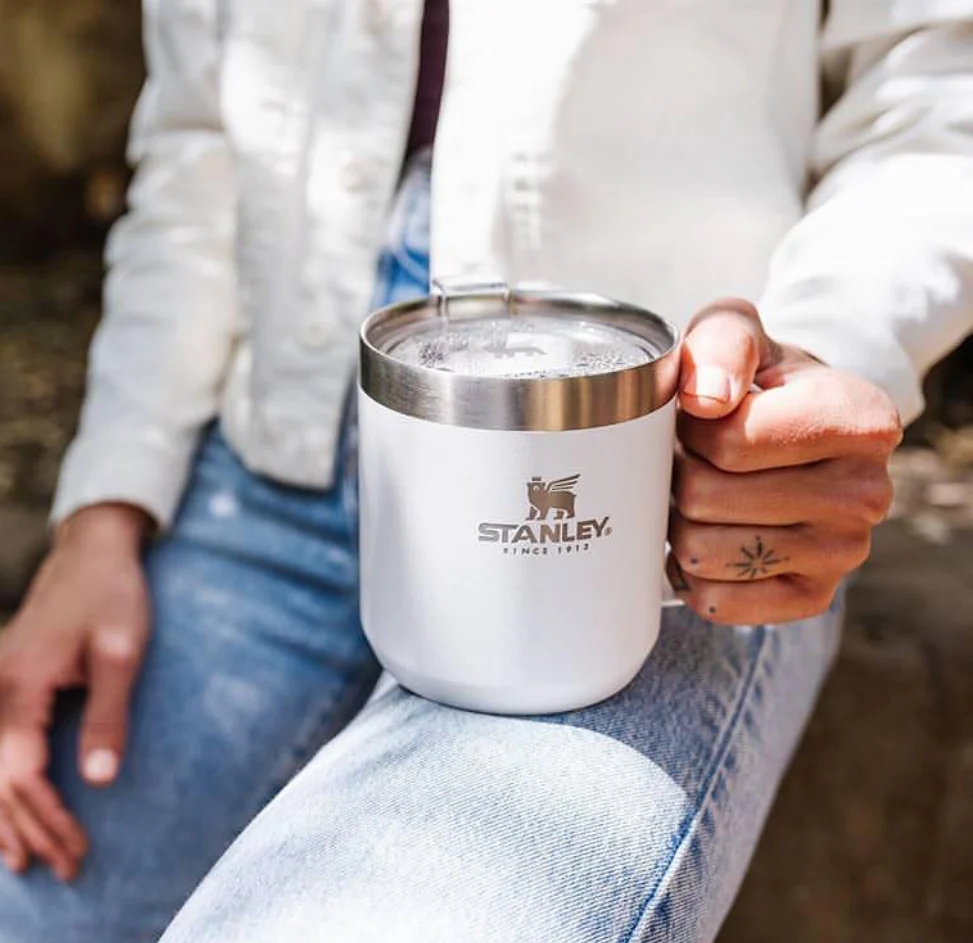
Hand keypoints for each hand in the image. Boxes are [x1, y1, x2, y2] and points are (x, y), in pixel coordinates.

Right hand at [0, 503, 150, 879]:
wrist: (93, 550)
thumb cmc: (114, 596)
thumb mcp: (122, 651)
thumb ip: (108, 713)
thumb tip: (99, 778)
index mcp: (23, 683)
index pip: (23, 773)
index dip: (48, 817)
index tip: (76, 850)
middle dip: (30, 828)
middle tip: (65, 868)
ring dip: (7, 815)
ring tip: (28, 859)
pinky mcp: (3, 682)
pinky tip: (8, 810)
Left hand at [667, 299, 901, 624]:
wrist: (792, 432)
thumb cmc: (758, 380)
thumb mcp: (737, 331)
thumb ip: (720, 344)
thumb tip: (705, 400)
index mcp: (861, 419)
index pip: (730, 441)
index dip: (691, 428)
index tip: (702, 415)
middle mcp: (867, 493)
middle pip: (706, 498)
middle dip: (680, 474)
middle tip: (695, 458)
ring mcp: (844, 554)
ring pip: (702, 552)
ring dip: (680, 522)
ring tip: (703, 494)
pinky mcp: (812, 598)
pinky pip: (713, 600)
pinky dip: (692, 572)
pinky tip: (710, 537)